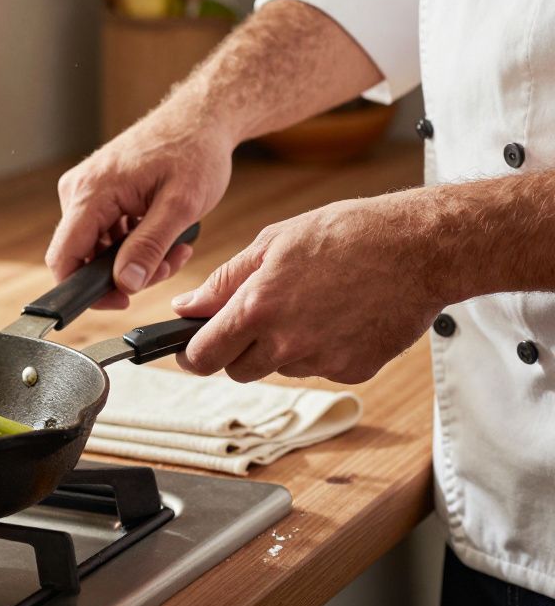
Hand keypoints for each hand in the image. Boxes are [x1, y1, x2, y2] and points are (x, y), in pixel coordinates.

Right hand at [47, 112, 233, 308]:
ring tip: (174, 248)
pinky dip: (134, 243)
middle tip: (167, 266)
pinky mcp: (97, 192)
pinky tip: (163, 233)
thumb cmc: (194, 151)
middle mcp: (78, 190)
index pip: (63, 257)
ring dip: (135, 259)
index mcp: (92, 192)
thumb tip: (126, 284)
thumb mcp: (181, 205)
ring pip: (98, 248)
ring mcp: (86, 190)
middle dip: (124, 273)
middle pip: (83, 256)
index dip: (84, 290)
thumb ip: (150, 246)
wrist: (200, 118)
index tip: (121, 301)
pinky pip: (106, 233)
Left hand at [171, 194, 443, 383]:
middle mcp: (286, 344)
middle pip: (239, 371)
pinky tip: (341, 314)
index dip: (192, 355)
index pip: (204, 357)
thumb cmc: (347, 234)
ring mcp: (321, 362)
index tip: (191, 350)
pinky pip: (320, 368)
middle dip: (237, 350)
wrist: (420, 248)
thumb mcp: (273, 243)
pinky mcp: (354, 371)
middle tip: (259, 315)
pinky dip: (322, 348)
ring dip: (284, 346)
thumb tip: (186, 307)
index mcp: (257, 309)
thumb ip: (223, 282)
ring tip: (313, 302)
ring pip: (281, 368)